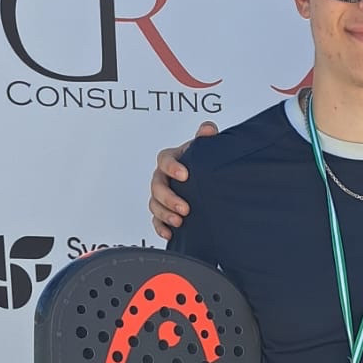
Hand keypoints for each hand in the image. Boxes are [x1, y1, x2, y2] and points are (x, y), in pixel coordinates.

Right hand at [148, 120, 217, 238]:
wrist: (208, 183)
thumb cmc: (202, 164)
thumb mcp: (205, 149)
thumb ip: (205, 138)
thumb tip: (208, 129)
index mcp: (172, 160)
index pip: (165, 160)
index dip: (172, 167)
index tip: (185, 175)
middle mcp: (163, 177)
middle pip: (157, 186)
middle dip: (169, 198)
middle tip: (184, 207)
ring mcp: (162, 195)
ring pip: (154, 204)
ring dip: (165, 214)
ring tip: (179, 221)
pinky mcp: (164, 212)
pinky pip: (156, 220)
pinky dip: (161, 227)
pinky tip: (170, 233)